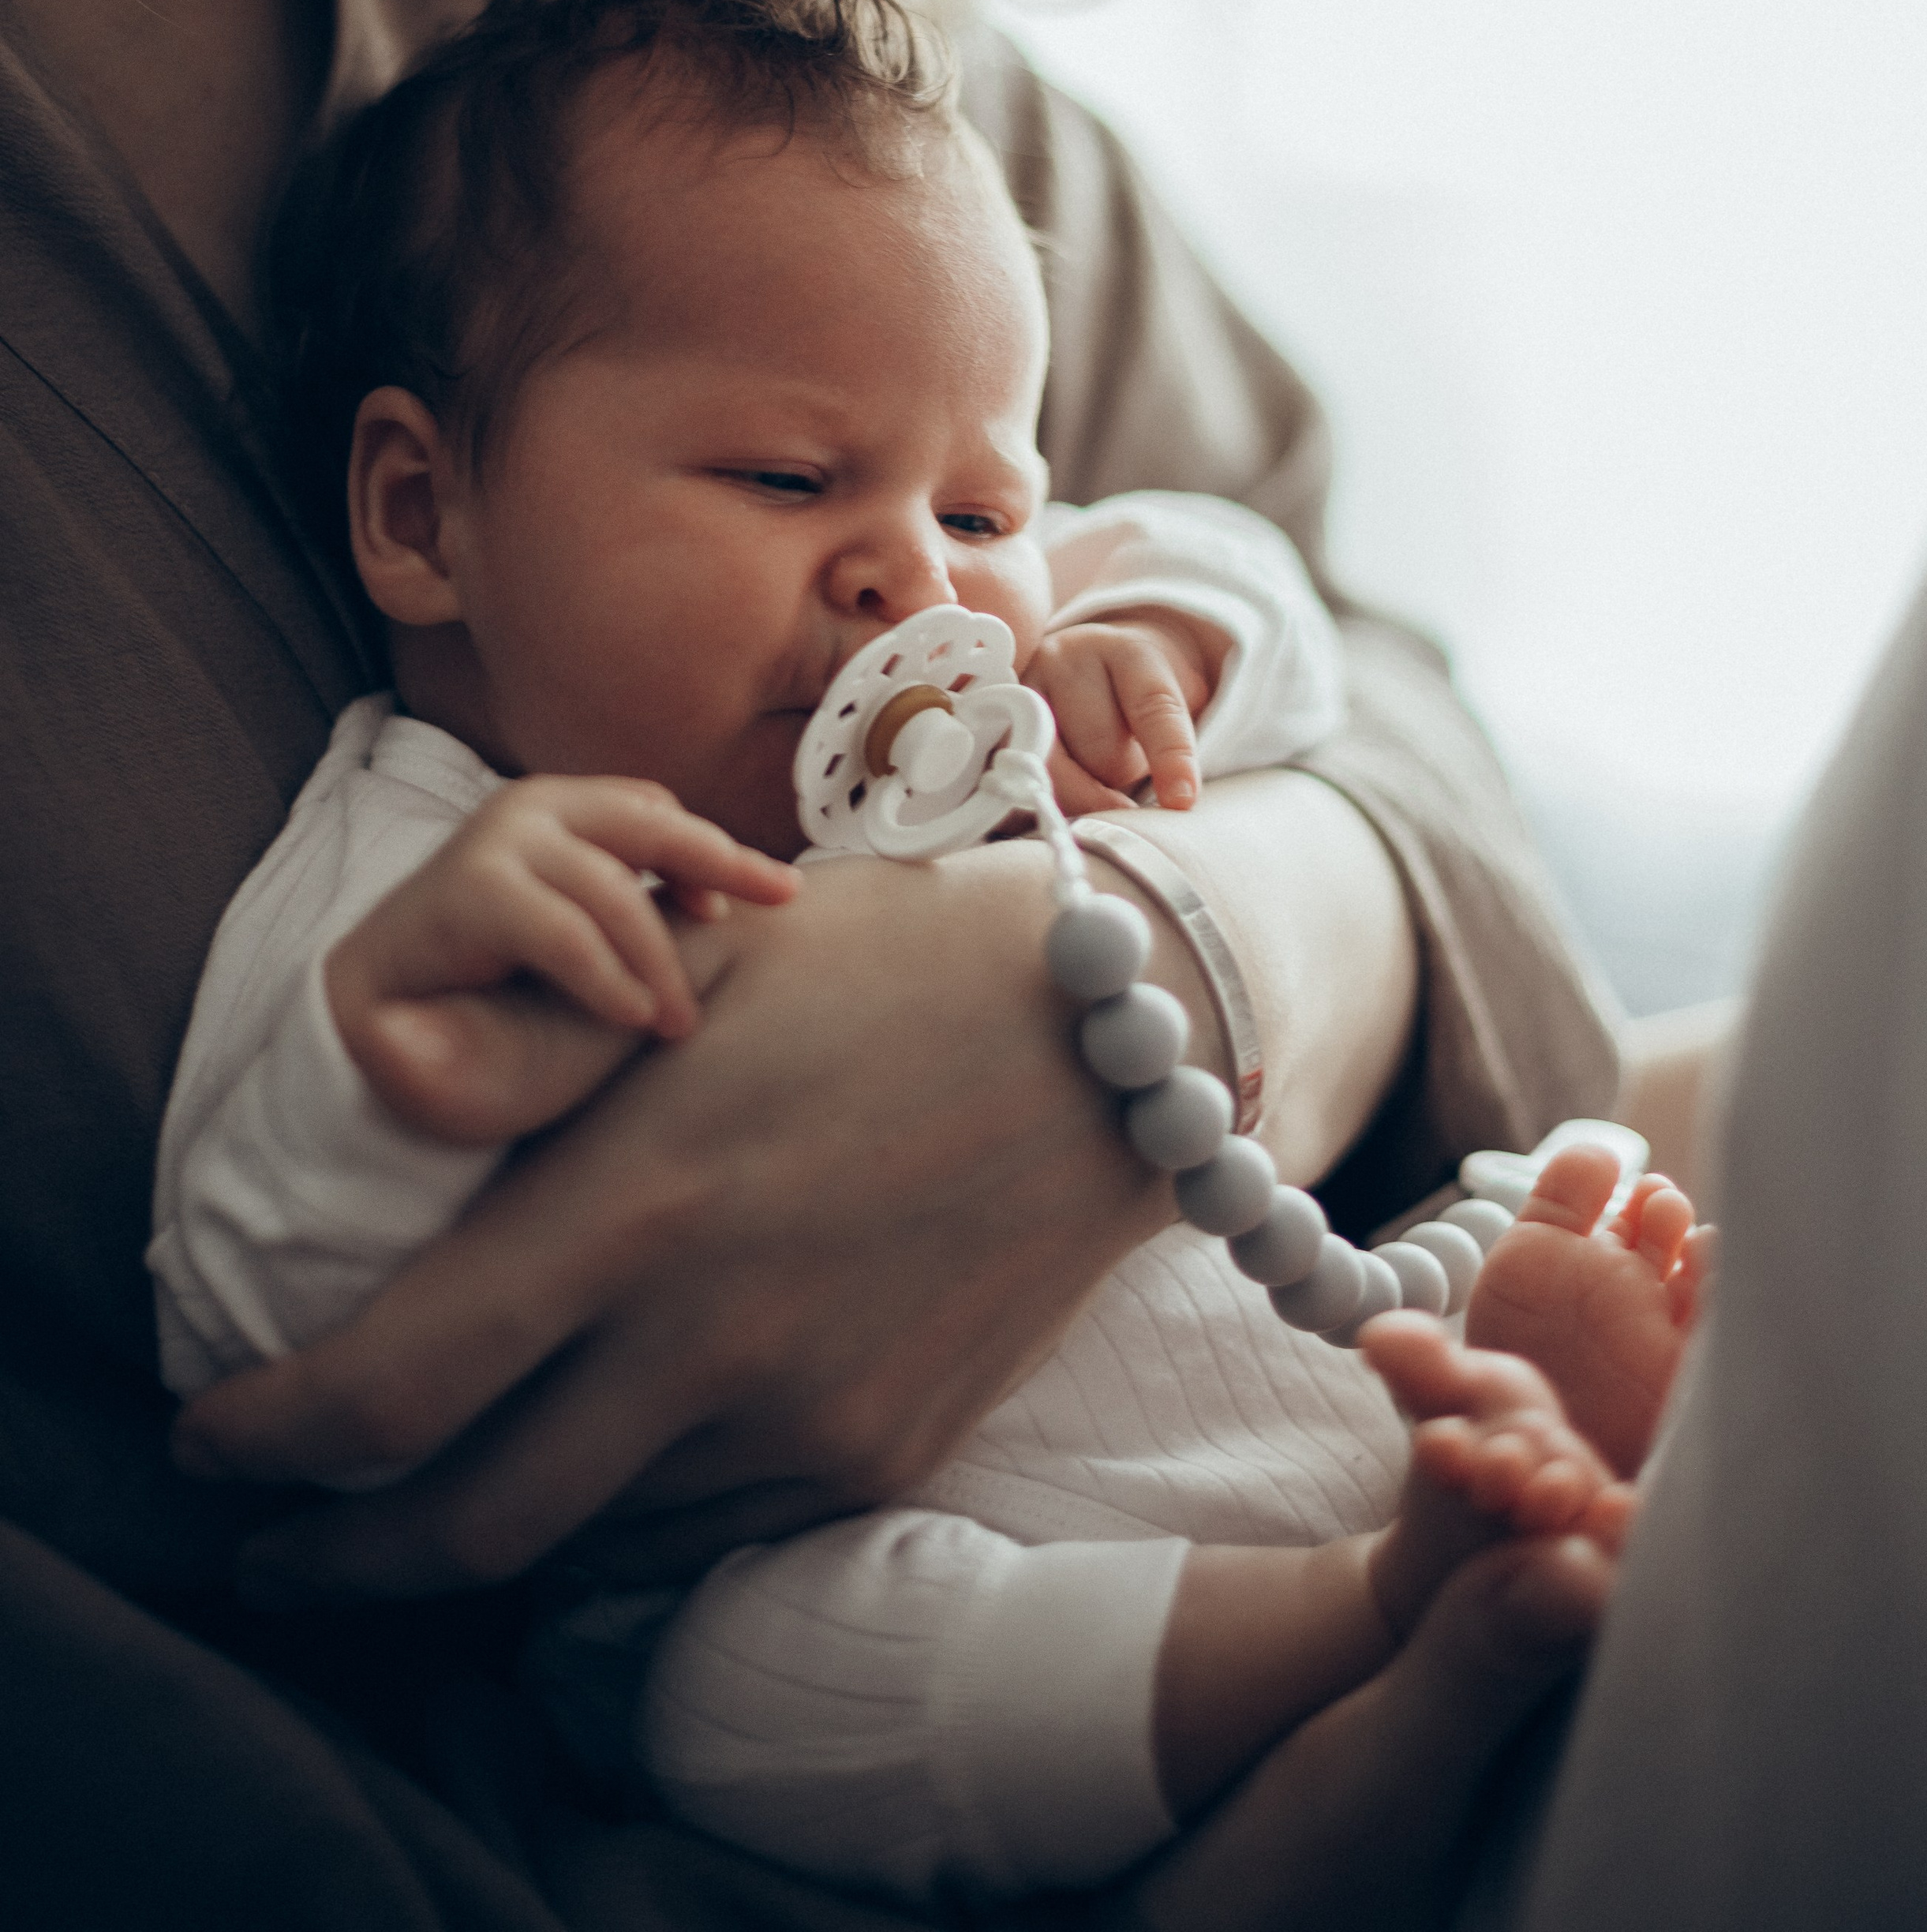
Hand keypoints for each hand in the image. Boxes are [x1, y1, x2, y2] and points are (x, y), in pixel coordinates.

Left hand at [174, 840, 1170, 1597]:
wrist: (1115, 1035)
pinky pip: (703, 1524)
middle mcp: (708, 1337)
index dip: (269, 1439)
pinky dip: (623, 1511)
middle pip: (465, 1528)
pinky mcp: (878, 1453)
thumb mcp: (694, 966)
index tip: (212, 1437)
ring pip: (587, 1539)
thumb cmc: (885, 960)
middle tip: (275, 1553)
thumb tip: (403, 1115)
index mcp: (636, 1200)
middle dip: (338, 1564)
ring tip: (438, 1491)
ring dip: (488, 1528)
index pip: (391, 1386)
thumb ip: (541, 1056)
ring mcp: (803, 1415)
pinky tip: (603, 1451)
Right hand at [1025, 607, 1227, 812]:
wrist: (1088, 663)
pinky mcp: (992, 721)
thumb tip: (1168, 805)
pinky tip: (1048, 781)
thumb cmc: (1134, 697)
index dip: (1171, 755)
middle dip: (1116, 775)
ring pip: (1058, 772)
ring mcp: (1022, 688)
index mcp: (1128, 651)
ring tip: (1083, 760)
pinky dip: (1038, 793)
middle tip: (1119, 759)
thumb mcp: (1168, 703)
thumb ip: (1168, 744)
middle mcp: (1067, 659)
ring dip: (1078, 785)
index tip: (1182, 800)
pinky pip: (1019, 778)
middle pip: (1103, 753)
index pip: (1154, 706)